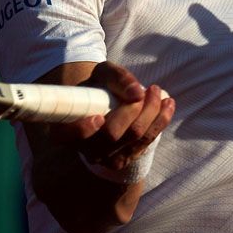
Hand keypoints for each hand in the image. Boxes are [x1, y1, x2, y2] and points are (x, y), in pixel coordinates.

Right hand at [49, 62, 174, 172]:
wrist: (103, 102)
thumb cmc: (98, 85)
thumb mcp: (103, 73)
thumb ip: (117, 77)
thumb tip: (137, 94)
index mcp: (64, 128)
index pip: (68, 134)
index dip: (82, 130)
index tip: (98, 118)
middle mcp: (83, 148)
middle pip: (112, 134)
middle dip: (134, 110)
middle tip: (148, 89)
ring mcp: (104, 158)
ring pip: (133, 138)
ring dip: (152, 113)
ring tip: (157, 92)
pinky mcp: (124, 159)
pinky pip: (145, 143)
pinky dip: (160, 122)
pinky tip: (168, 104)